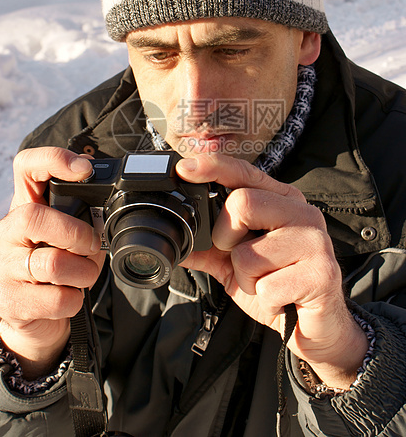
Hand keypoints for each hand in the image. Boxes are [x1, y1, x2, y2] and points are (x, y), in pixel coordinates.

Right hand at [0, 147, 103, 378]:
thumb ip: (82, 219)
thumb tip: (107, 214)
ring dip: (83, 272)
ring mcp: (3, 266)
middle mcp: (6, 232)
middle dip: (77, 233)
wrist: (33, 317)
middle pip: (35, 217)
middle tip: (91, 247)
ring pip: (53, 263)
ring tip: (84, 274)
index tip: (85, 169)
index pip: (27, 167)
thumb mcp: (66, 236)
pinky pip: (56, 299)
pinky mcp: (11, 300)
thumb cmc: (55, 268)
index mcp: (24, 208)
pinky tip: (70, 296)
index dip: (54, 159)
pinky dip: (74, 300)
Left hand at [177, 153, 367, 388]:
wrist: (317, 329)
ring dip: (246, 279)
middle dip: (225, 239)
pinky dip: (265, 300)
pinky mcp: (321, 273)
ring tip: (266, 283)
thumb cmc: (278, 288)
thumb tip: (174, 243)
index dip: (213, 167)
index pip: (244, 173)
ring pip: (248, 252)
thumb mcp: (236, 265)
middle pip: (242, 203)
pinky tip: (282, 300)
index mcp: (281, 201)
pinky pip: (267, 287)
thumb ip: (207, 248)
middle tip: (239, 259)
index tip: (185, 169)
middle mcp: (302, 212)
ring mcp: (315, 241)